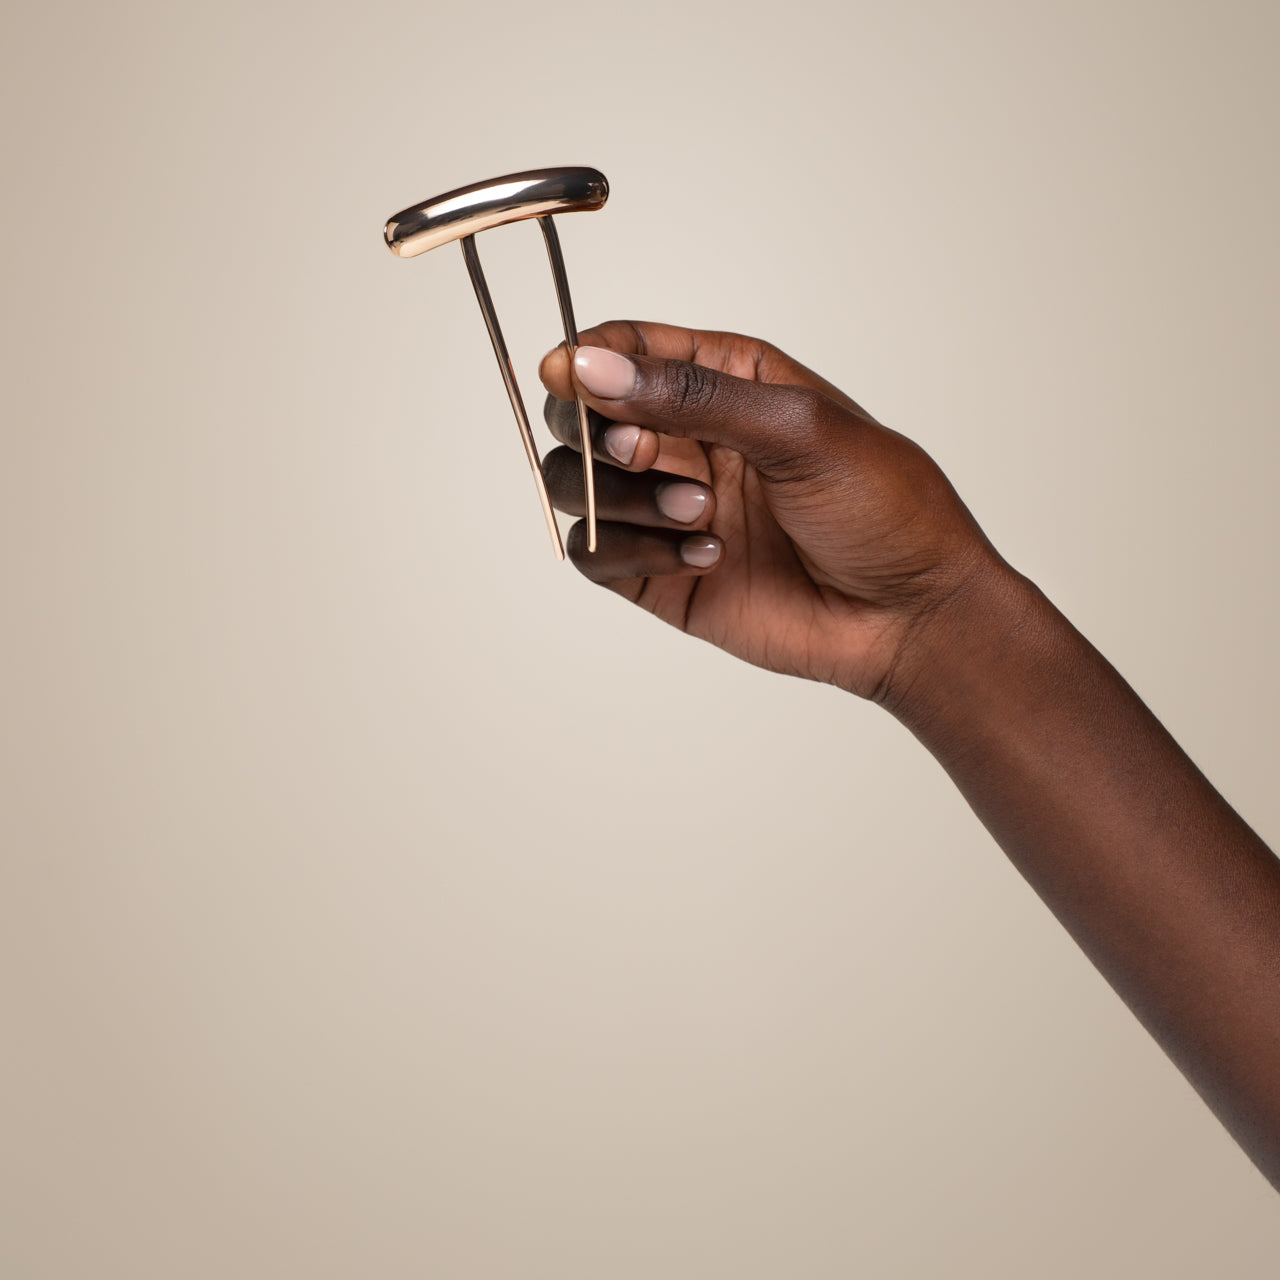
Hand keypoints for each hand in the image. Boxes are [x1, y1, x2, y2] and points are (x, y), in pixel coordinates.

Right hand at [539, 320, 999, 700]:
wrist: (910, 616)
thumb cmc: (882, 508)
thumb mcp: (798, 429)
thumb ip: (691, 398)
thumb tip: (593, 368)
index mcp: (724, 382)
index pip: (625, 350)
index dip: (586, 359)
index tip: (565, 375)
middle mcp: (687, 441)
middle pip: (583, 417)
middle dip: (597, 434)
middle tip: (643, 453)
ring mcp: (669, 509)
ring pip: (579, 486)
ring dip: (624, 498)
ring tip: (701, 516)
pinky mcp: (661, 573)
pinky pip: (599, 554)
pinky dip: (634, 553)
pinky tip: (708, 557)